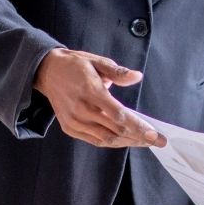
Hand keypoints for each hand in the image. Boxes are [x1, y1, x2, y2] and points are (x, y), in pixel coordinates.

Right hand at [33, 48, 165, 147]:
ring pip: (106, 139)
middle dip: (139, 138)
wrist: (47, 72)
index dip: (139, 127)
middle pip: (116, 131)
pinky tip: (125, 140)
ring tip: (143, 141)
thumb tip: (137, 77)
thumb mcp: (98, 62)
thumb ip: (118, 72)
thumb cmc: (76, 66)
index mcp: (91, 91)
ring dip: (127, 142)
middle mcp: (82, 110)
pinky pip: (95, 141)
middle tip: (156, 141)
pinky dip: (112, 142)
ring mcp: (74, 121)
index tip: (155, 135)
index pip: (119, 116)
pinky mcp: (70, 128)